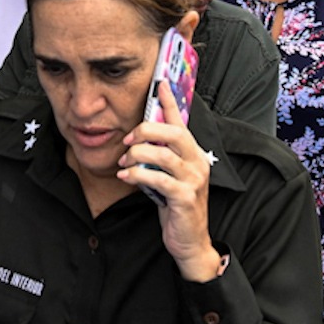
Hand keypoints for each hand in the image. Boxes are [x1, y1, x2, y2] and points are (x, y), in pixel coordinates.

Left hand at [119, 81, 219, 280]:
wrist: (190, 241)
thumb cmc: (175, 205)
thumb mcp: (166, 176)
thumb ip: (158, 157)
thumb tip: (137, 138)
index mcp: (194, 153)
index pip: (181, 122)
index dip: (170, 102)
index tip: (159, 83)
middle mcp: (198, 162)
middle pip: (173, 133)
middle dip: (146, 130)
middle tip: (128, 140)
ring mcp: (194, 180)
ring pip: (163, 154)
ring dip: (137, 155)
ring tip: (125, 163)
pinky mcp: (185, 197)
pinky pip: (158, 179)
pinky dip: (138, 175)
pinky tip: (126, 176)